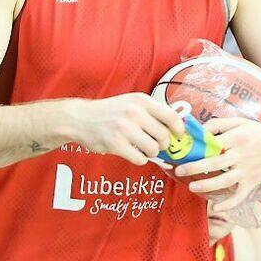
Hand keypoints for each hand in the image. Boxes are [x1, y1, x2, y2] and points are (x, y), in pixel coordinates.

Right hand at [65, 93, 186, 165]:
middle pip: (163, 136)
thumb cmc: (110, 111)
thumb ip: (152, 112)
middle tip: (155, 144)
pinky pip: (140, 159)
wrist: (81, 118)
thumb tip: (177, 128)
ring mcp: (124, 129)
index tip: (178, 135)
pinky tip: (132, 153)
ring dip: (151, 153)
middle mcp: (134, 113)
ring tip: (143, 149)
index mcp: (141, 100)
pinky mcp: (115, 144)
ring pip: (153, 149)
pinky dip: (139, 159)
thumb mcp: (131, 102)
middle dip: (162, 144)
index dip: (179, 129)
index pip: (171, 116)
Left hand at [175, 118, 260, 206]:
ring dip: (207, 186)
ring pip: (224, 181)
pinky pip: (239, 196)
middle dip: (195, 167)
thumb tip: (200, 130)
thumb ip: (220, 123)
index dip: (197, 146)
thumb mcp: (242, 122)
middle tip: (179, 170)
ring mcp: (247, 171)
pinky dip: (228, 204)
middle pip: (215, 162)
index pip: (213, 142)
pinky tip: (215, 208)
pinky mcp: (253, 183)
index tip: (184, 150)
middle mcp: (242, 155)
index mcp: (238, 137)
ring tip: (192, 187)